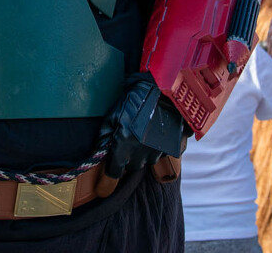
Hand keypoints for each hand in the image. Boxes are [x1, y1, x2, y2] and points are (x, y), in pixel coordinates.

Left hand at [97, 73, 185, 190]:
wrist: (163, 89)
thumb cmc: (134, 100)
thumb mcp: (112, 115)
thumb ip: (103, 136)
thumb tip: (100, 150)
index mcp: (123, 148)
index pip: (113, 174)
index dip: (109, 176)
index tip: (106, 180)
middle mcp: (140, 155)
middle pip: (130, 166)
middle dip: (126, 156)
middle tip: (127, 138)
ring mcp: (157, 153)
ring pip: (145, 160)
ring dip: (142, 152)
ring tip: (143, 131)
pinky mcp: (171, 149)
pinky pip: (160, 154)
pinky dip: (157, 147)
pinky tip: (156, 132)